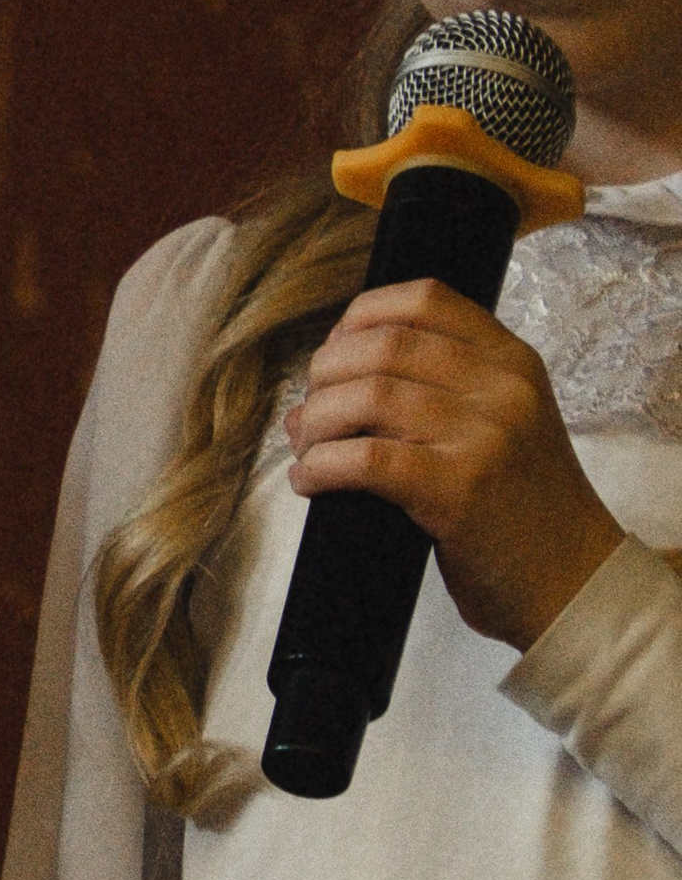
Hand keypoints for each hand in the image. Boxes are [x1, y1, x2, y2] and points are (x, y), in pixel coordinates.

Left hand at [284, 278, 622, 653]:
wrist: (572, 581)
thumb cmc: (521, 509)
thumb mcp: (502, 424)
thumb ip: (438, 389)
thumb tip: (324, 383)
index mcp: (512, 361)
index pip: (425, 298)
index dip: (361, 316)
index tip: (334, 350)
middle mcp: (503, 388)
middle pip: (383, 345)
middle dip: (326, 374)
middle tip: (311, 413)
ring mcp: (485, 436)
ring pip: (367, 397)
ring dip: (316, 423)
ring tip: (307, 449)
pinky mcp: (459, 490)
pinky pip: (366, 460)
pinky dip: (322, 466)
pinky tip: (311, 481)